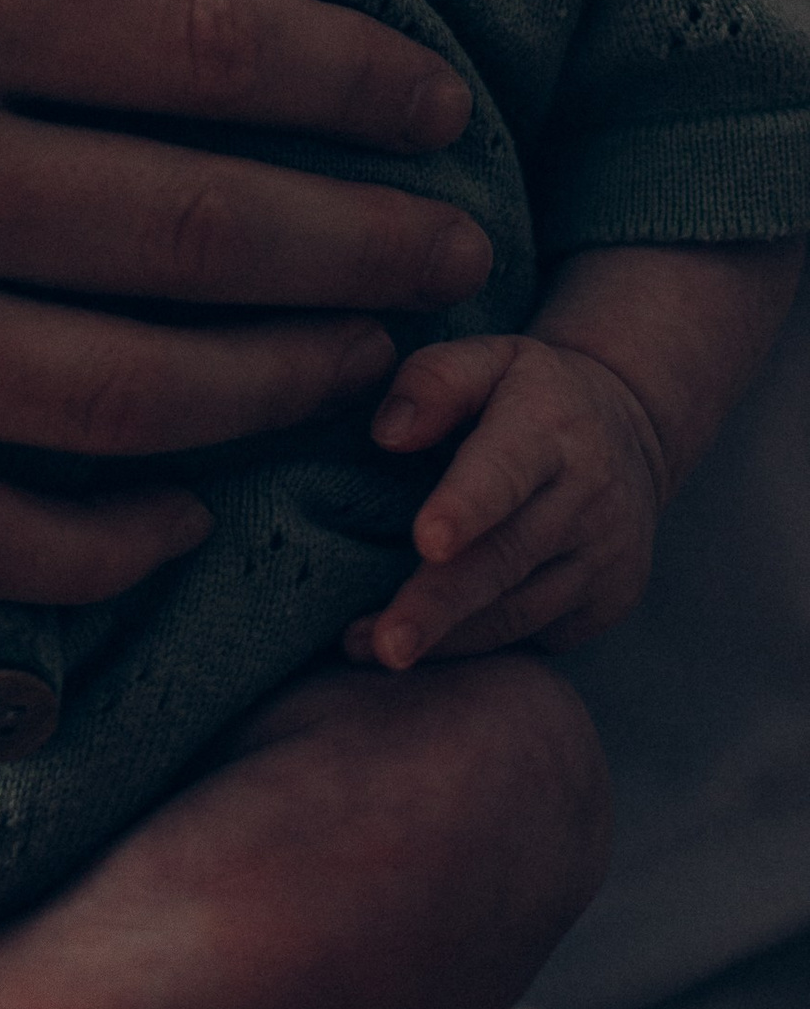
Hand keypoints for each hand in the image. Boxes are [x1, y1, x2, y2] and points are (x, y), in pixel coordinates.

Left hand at [352, 334, 669, 666]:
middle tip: (385, 643)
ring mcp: (605, 558)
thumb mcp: (489, 356)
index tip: (426, 540)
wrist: (632, 432)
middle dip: (441, 603)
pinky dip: (478, 647)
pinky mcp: (607, 602)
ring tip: (376, 652)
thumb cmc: (529, 391)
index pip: (507, 469)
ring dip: (447, 639)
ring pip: (519, 610)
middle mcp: (589, 496)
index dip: (467, 506)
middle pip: (506, 557)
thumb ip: (434, 380)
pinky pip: (535, 633)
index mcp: (550, 425)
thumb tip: (387, 435)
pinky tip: (426, 653)